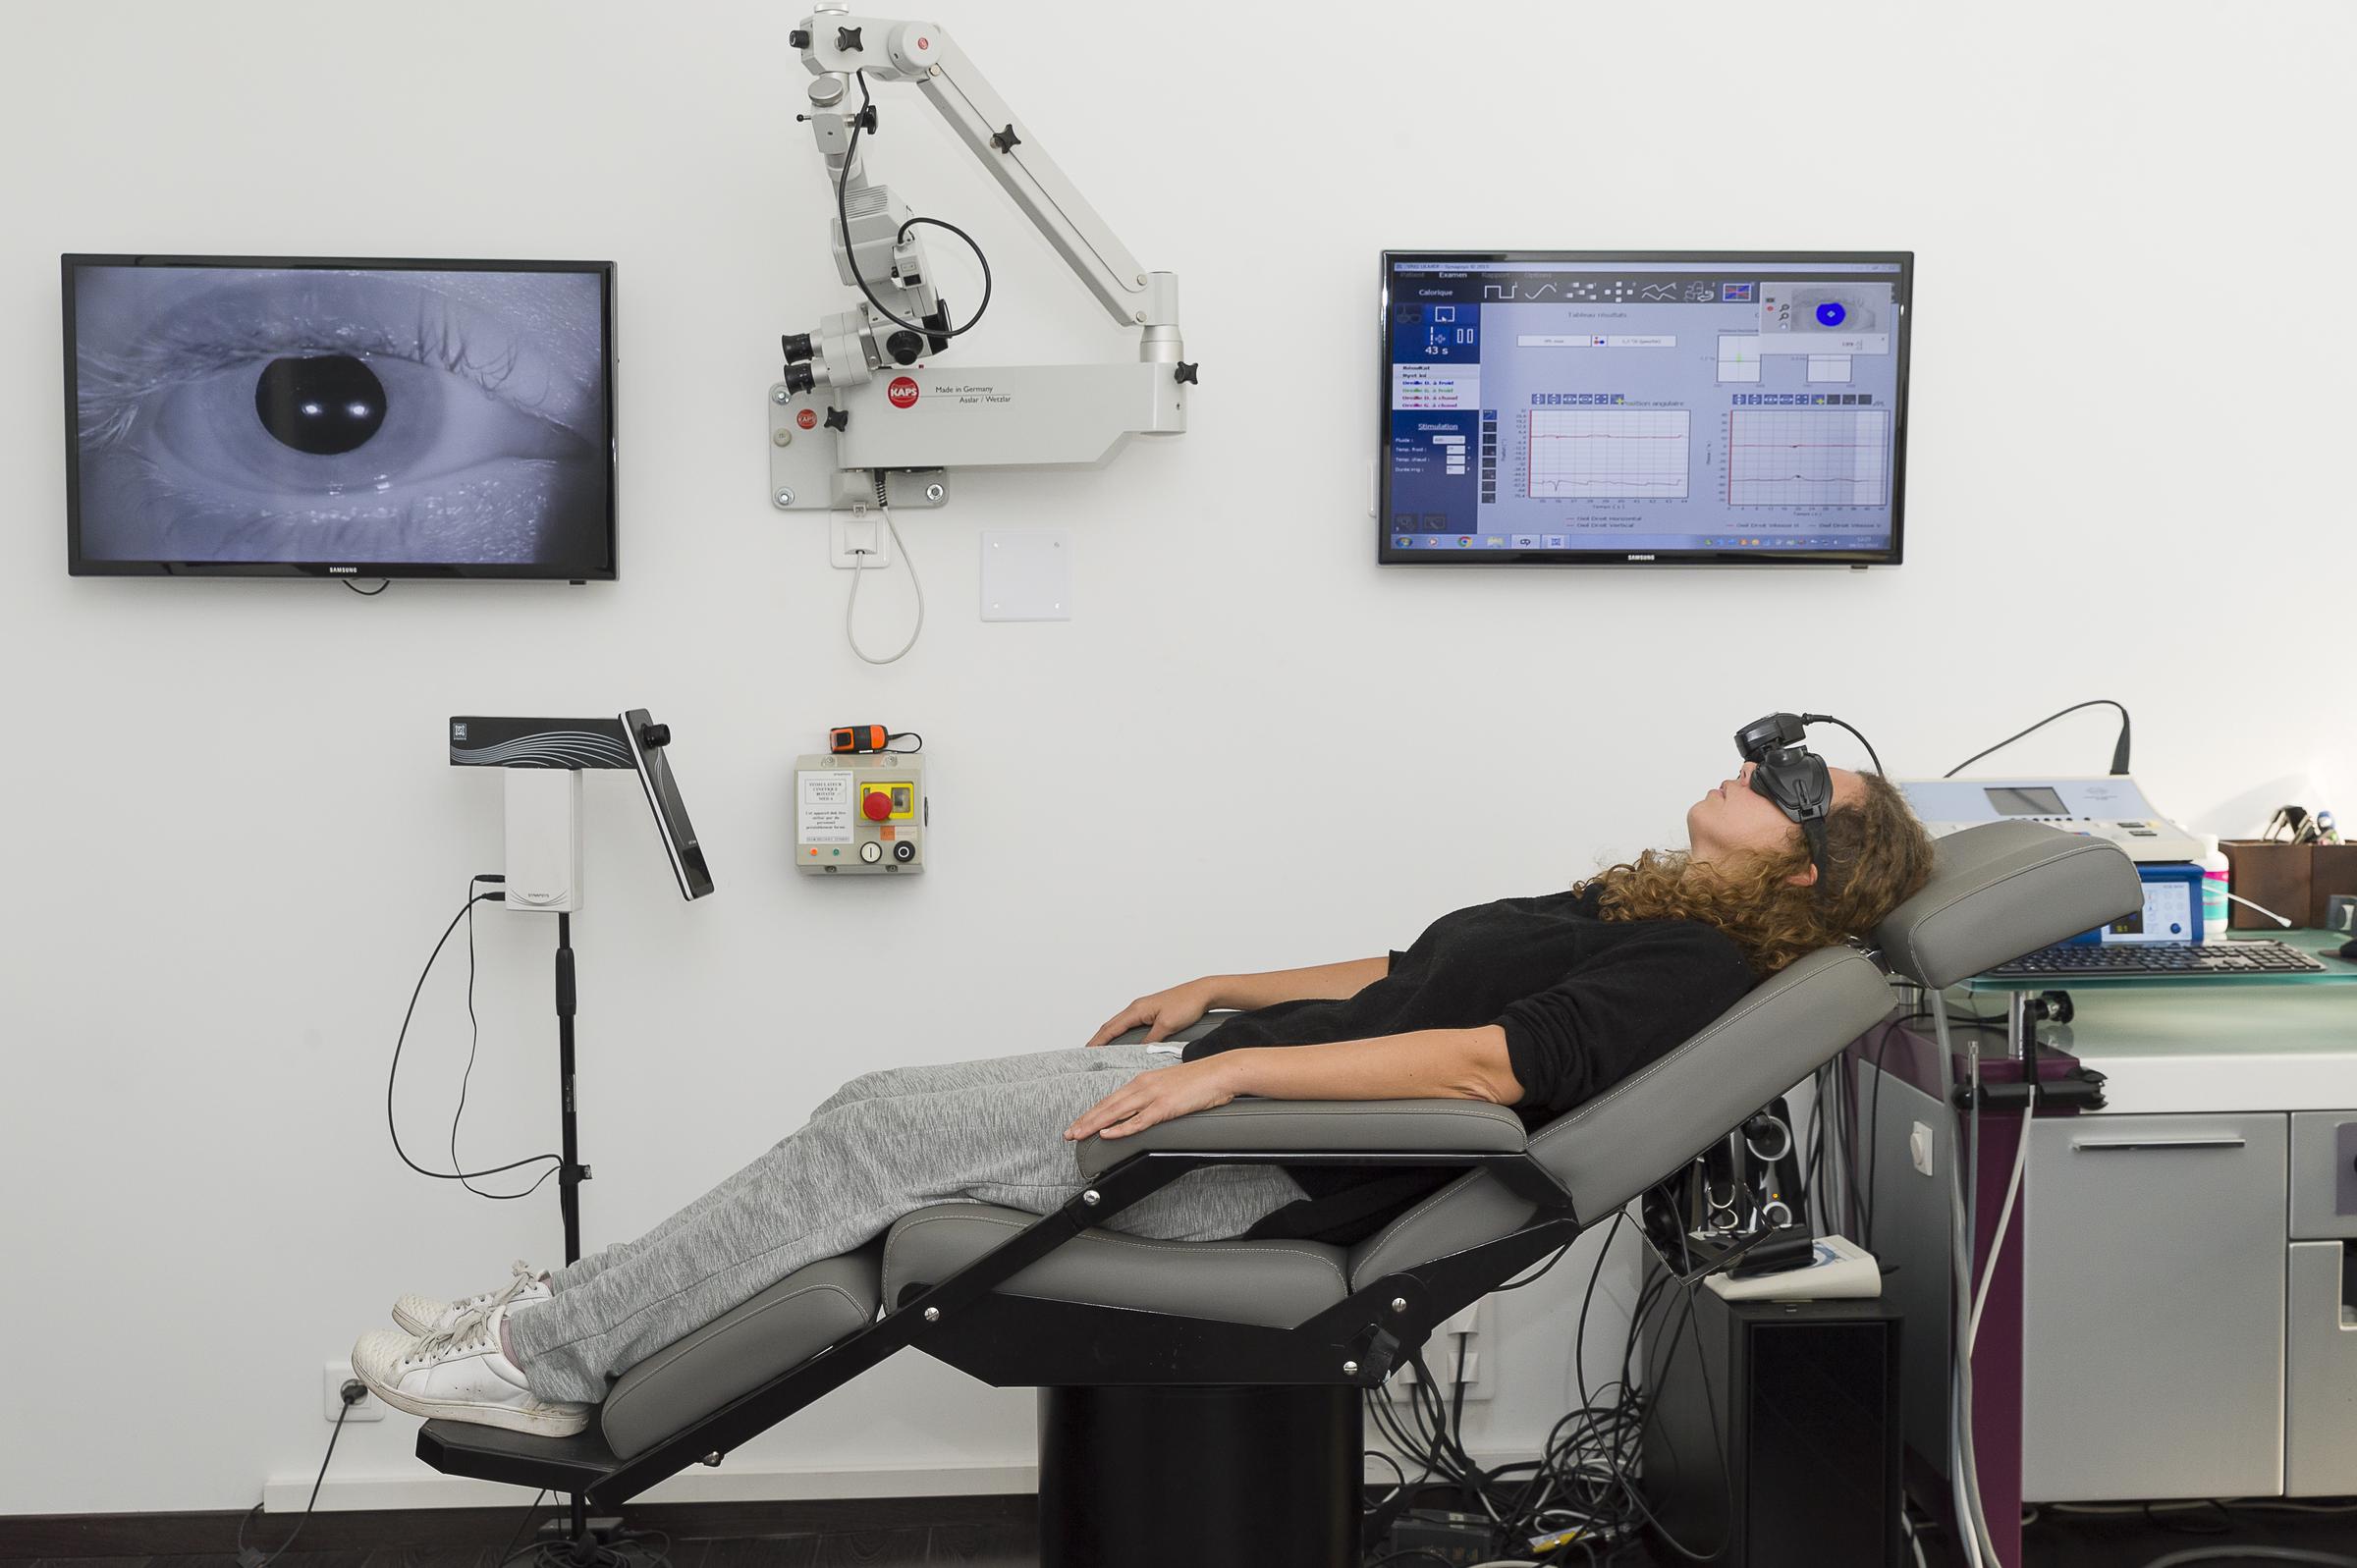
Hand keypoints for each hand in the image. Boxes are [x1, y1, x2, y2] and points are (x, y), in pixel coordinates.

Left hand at [1064, 1058, 1237, 1140]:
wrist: (1220, 1072)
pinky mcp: (1165, 1106)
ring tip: (1079, 1134)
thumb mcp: (1169, 1086)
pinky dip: (1120, 1128)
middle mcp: (1143, 1085)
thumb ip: (1153, 1097)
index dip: (1093, 1112)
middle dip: (1086, 1120)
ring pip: (1116, 1112)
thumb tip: (1143, 1111)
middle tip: (1069, 1132)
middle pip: (1107, 1105)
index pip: (1111, 1099)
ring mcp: (1153, 1095)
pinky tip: (1107, 1133)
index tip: (1079, 1122)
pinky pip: (1138, 1120)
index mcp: (1143, 1080)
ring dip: (1095, 1124)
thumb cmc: (1200, 1080)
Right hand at [1085, 977, 1219, 1046]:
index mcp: (1137, 1009)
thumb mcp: (1168, 1025)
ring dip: (1107, 1035)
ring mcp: (1143, 1009)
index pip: (1111, 1028)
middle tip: (1087, 1053)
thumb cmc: (1187, 1004)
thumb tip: (1139, 1051)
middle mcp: (1137, 1007)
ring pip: (1119, 1024)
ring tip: (1099, 1049)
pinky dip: (1119, 1032)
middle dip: (1097, 1039)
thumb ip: (1151, 1039)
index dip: (1098, 1041)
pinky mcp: (1151, 1011)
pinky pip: (1128, 1023)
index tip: (1087, 1051)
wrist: (1203, 993)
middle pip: (1111, 1025)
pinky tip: (1121, 1040)